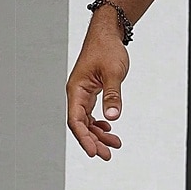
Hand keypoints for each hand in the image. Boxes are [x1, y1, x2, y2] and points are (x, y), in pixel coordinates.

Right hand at [66, 17, 128, 159]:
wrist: (108, 34)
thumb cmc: (107, 49)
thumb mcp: (113, 73)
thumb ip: (113, 96)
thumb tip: (112, 117)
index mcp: (77, 90)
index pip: (76, 121)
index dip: (84, 139)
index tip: (93, 153)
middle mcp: (77, 93)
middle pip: (81, 125)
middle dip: (93, 142)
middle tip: (108, 155)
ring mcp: (83, 94)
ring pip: (87, 121)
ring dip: (99, 135)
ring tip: (115, 144)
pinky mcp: (91, 92)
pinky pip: (91, 114)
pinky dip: (99, 124)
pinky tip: (109, 129)